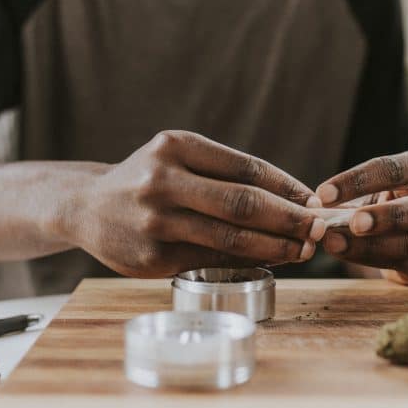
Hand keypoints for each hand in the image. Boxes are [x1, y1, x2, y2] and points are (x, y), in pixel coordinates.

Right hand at [71, 131, 323, 277]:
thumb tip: (294, 199)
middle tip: (321, 229)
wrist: (86, 207)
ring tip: (303, 250)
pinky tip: (268, 261)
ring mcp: (156, 221)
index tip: (314, 201)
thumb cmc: (147, 180)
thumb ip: (224, 173)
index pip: (246, 167)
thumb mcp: (177, 158)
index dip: (287, 186)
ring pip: (231, 237)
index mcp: (174, 146)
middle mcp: (162, 180)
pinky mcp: (153, 257)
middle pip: (243, 203)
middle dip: (290, 219)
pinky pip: (212, 260)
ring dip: (276, 246)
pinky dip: (246, 261)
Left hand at [311, 151, 407, 284]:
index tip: (323, 194)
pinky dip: (373, 259)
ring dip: (372, 244)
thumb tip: (315, 212)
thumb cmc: (384, 200)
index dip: (358, 181)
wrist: (407, 230)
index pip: (395, 169)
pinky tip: (347, 254)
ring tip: (336, 243)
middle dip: (386, 216)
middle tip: (352, 223)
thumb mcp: (370, 190)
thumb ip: (347, 198)